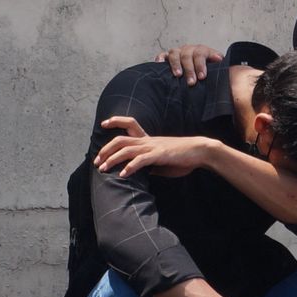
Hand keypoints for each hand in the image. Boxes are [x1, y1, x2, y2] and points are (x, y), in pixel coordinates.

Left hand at [96, 116, 218, 178]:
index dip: (116, 121)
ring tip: (103, 169)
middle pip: (120, 140)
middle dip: (105, 150)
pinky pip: (140, 160)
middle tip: (97, 162)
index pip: (130, 124)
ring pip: (126, 150)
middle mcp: (148, 141)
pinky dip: (130, 167)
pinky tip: (122, 175)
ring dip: (112, 159)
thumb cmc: (183, 157)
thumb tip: (138, 171)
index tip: (104, 124)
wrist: (200, 151)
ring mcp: (153, 147)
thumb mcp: (162, 161)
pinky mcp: (159, 155)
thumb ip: (149, 164)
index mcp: (148, 140)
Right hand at [154, 43, 223, 83]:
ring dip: (176, 64)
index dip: (200, 65)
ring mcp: (178, 52)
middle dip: (189, 69)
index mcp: (201, 50)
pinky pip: (163, 55)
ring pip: (175, 54)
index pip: (200, 54)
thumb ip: (218, 63)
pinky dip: (161, 58)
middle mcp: (189, 49)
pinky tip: (159, 63)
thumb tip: (219, 59)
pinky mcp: (167, 56)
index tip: (202, 77)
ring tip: (178, 75)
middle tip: (191, 82)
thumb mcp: (215, 66)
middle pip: (187, 56)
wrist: (199, 67)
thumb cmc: (207, 70)